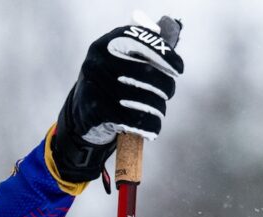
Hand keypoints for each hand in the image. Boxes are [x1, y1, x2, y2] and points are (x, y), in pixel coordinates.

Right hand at [51, 20, 183, 182]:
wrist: (84, 112)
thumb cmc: (116, 84)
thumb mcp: (125, 62)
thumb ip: (147, 52)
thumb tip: (174, 44)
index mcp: (108, 44)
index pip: (140, 41)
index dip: (163, 54)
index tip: (178, 69)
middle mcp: (98, 60)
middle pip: (147, 73)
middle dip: (166, 87)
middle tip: (168, 94)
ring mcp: (94, 85)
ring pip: (142, 99)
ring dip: (158, 110)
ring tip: (157, 112)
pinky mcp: (95, 110)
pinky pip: (132, 119)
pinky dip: (149, 127)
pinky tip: (151, 129)